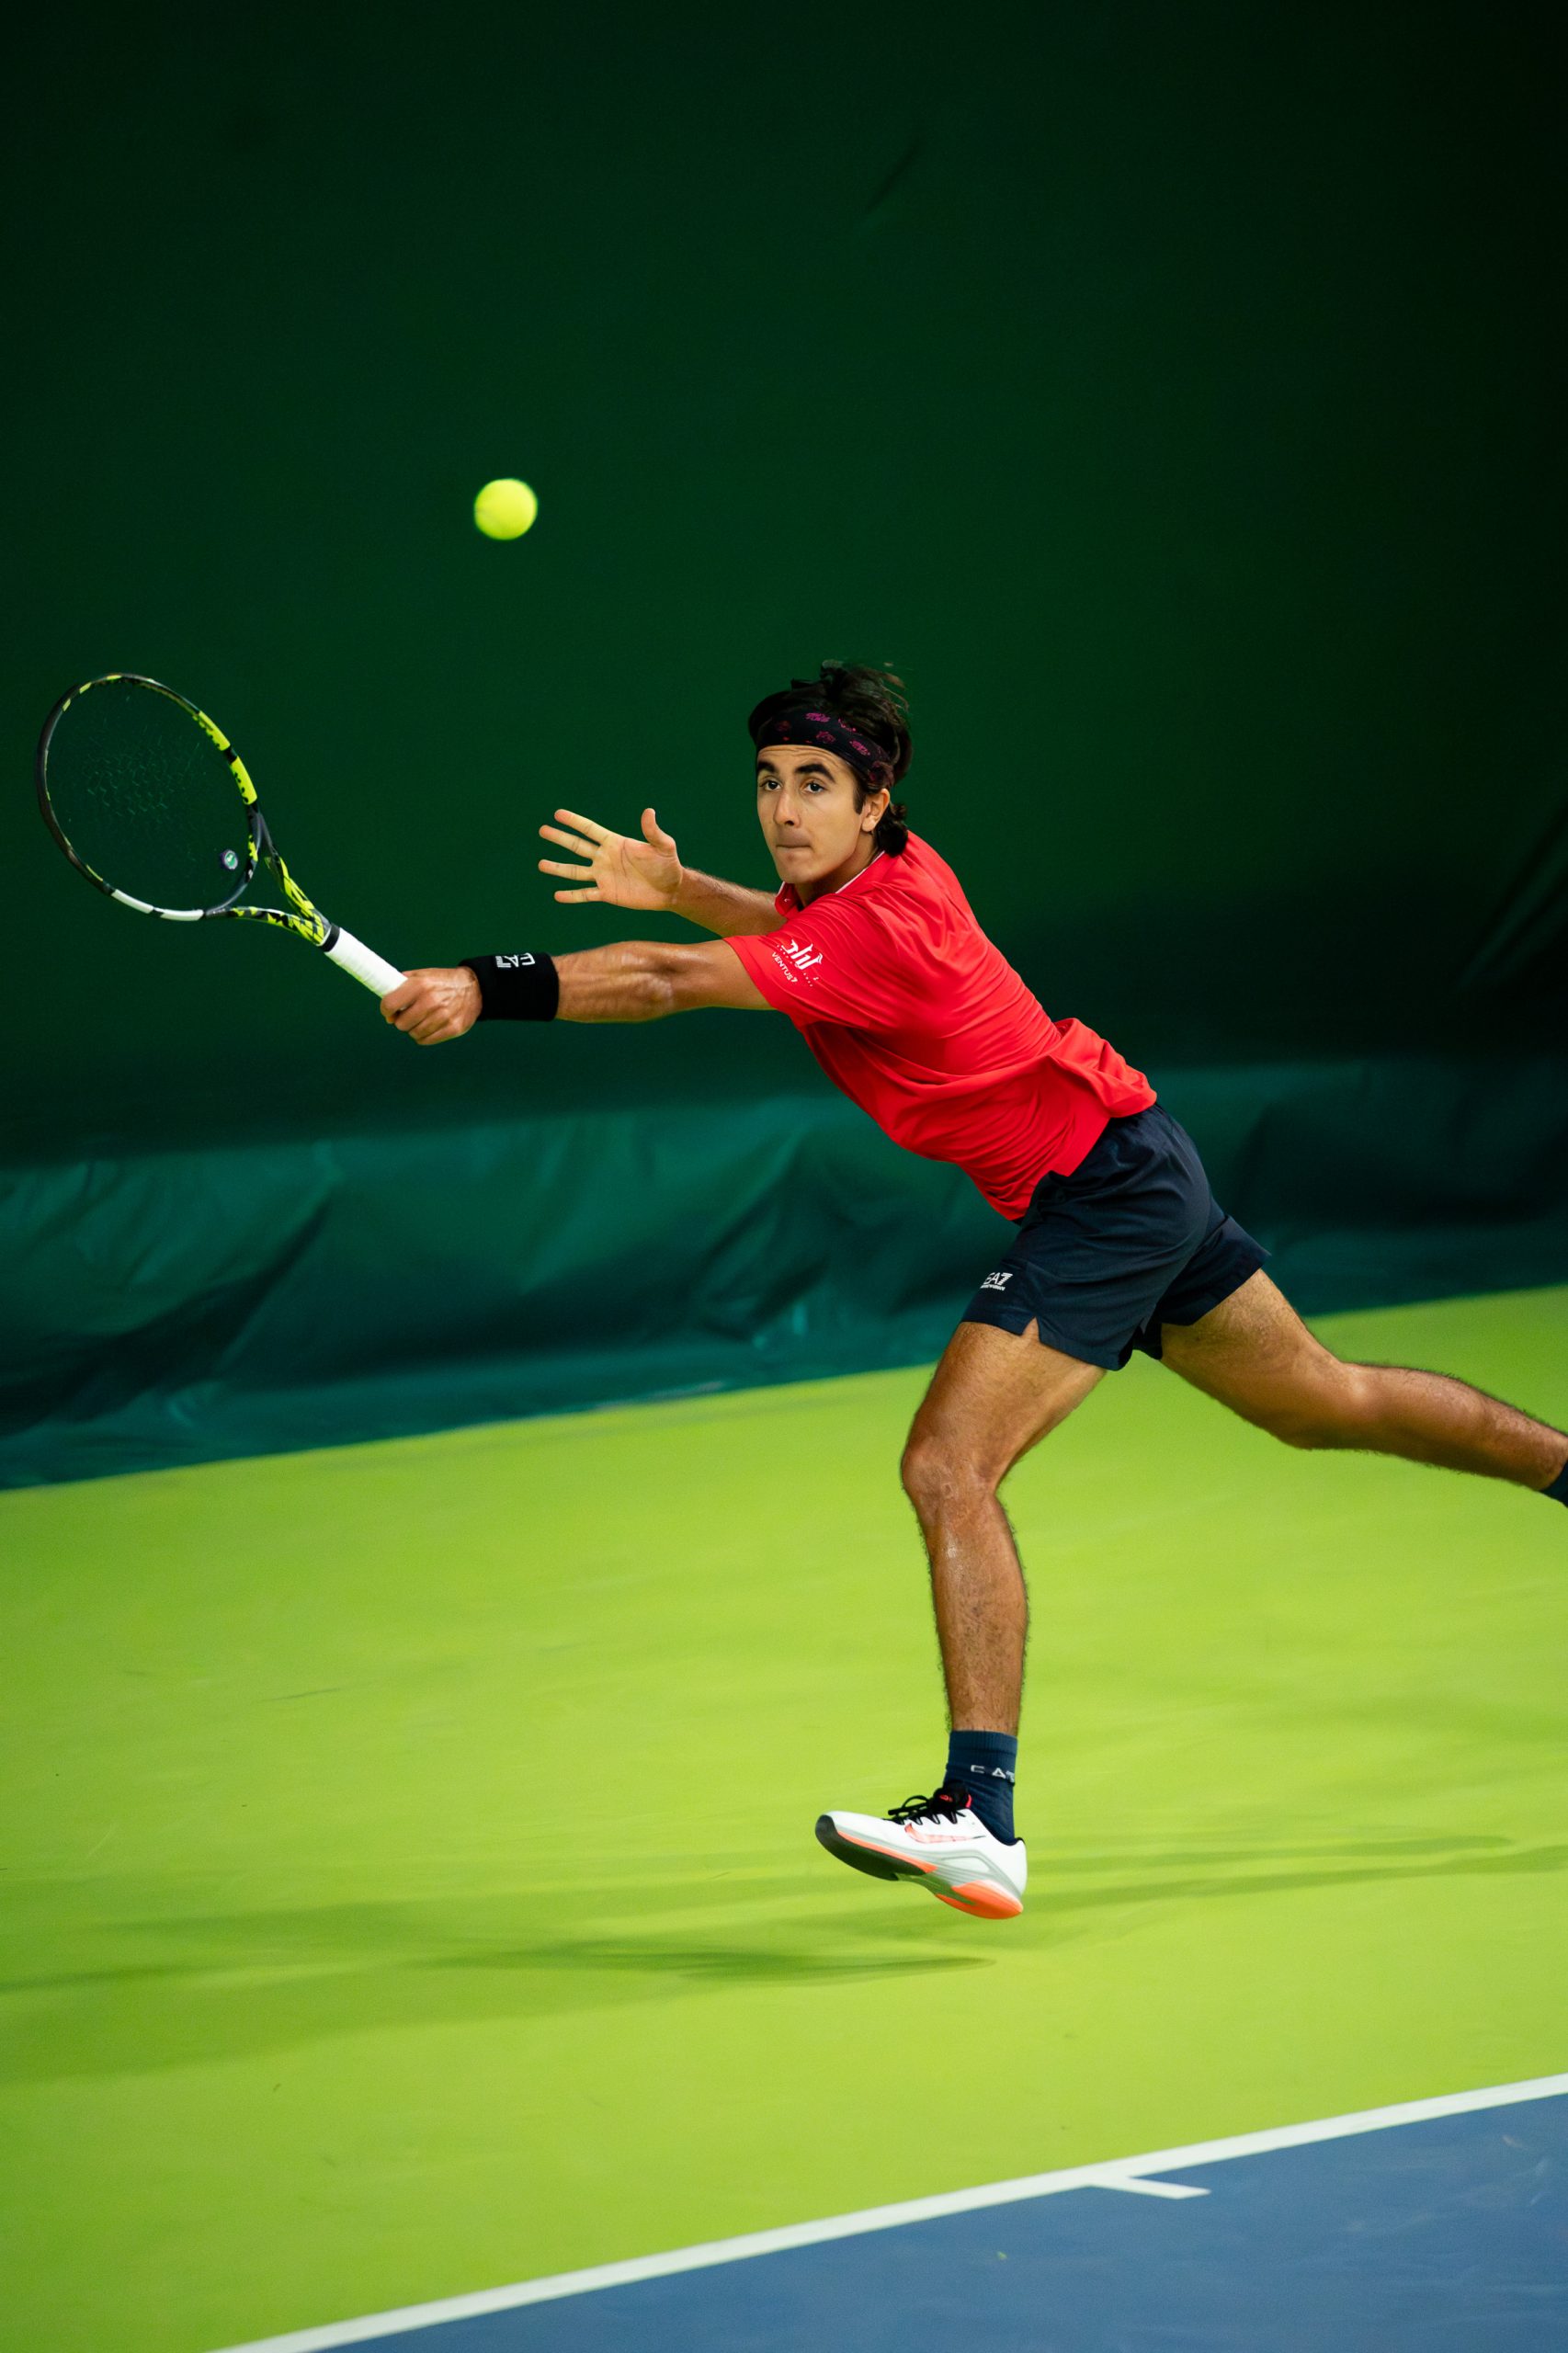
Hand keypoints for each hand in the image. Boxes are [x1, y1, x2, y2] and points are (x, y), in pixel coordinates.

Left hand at [381, 966, 480, 1044]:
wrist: (474, 988)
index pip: (390, 1004)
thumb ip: (402, 984)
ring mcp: (443, 1016)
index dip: (386, 1010)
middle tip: (407, 1016)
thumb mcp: (422, 975)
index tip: (389, 1012)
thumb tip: (386, 1003)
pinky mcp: (453, 1028)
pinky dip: (424, 1036)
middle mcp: (431, 1001)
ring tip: (420, 1021)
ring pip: (414, 1034)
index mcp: (420, 985)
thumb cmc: (442, 982)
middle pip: (401, 1024)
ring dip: (413, 1029)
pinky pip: (426, 1040)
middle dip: (401, 1021)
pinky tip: (428, 1027)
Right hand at [538, 806, 681, 911]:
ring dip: (558, 868)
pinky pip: (585, 894)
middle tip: (542, 830)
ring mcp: (604, 876)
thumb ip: (653, 831)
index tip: (558, 814)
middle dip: (560, 838)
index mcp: (615, 843)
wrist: (670, 890)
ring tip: (541, 864)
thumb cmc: (668, 865)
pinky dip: (571, 896)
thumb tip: (648, 812)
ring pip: (576, 871)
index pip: (590, 830)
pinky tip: (556, 895)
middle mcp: (605, 858)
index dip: (575, 821)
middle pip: (577, 846)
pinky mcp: (607, 893)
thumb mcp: (663, 846)